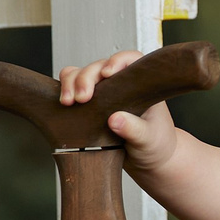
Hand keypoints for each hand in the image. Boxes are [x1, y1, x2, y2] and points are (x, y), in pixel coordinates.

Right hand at [54, 49, 179, 171]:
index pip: (130, 60)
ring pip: (81, 74)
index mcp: (141, 83)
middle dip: (86, 78)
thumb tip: (114, 119)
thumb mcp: (148, 139)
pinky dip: (65, 90)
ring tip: (68, 102)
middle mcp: (121, 82)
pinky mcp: (89, 103)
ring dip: (71, 83)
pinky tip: (64, 104)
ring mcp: (103, 92)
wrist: (146, 160)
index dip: (117, 61)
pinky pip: (72, 87)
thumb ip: (134, 129)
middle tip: (82, 98)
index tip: (108, 74)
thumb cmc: (155, 144)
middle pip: (99, 67)